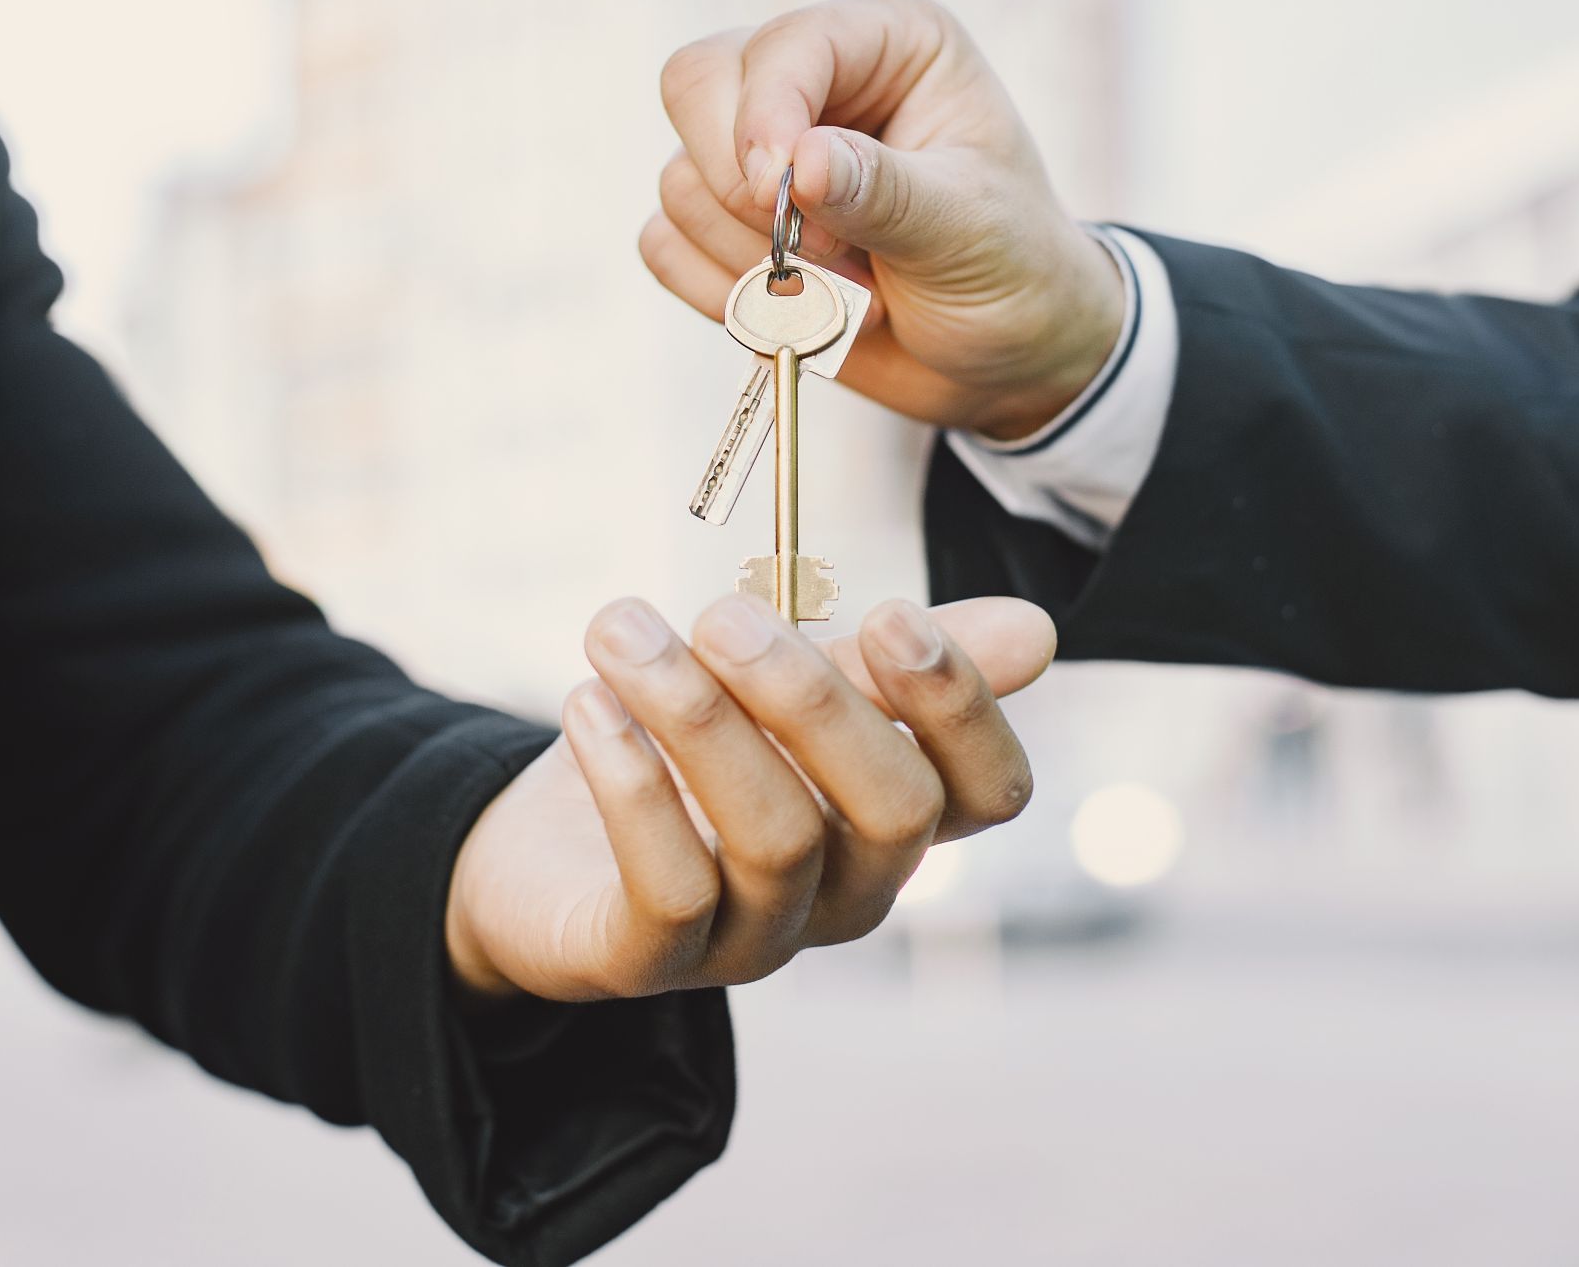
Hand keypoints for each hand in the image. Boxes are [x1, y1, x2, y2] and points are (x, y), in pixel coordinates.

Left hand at [445, 593, 1051, 1002]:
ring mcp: (758, 939)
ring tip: (624, 630)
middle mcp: (849, 891)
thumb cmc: (687, 759)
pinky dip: (631, 786)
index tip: (894, 614)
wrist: (539, 851)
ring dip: (697, 716)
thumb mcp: (783, 692)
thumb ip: (887, 664)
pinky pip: (671, 889)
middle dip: (816, 698)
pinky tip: (588, 705)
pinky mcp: (654, 965)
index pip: (989, 793)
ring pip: (776, 837)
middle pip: (894, 812)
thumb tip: (1039, 632)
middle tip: (722, 613)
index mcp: (893, 821)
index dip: (962, 710)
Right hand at [642, 0, 1124, 438]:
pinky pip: (664, 245)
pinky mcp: (724, 221)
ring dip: (756, 261)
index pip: (779, 45)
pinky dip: (723, 294)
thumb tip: (797, 162)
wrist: (1007, 356)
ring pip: (679, 181)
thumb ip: (885, 192)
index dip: (764, 116)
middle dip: (744, 190)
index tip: (778, 196)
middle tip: (829, 254)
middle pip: (694, 85)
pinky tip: (802, 311)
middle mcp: (814, 78)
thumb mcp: (969, 228)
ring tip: (851, 291)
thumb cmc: (1013, 270)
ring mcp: (759, 149)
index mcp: (886, 40)